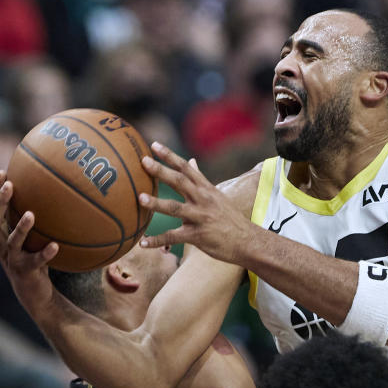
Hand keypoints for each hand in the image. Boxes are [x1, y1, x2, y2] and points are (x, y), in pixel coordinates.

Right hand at [0, 171, 59, 315]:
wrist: (34, 294)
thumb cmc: (34, 259)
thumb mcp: (32, 238)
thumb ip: (36, 220)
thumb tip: (55, 192)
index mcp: (2, 235)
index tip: (3, 172)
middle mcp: (2, 246)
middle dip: (1, 202)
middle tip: (10, 185)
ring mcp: (13, 260)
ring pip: (12, 242)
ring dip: (21, 228)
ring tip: (31, 215)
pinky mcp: (26, 272)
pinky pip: (36, 262)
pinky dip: (45, 253)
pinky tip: (55, 246)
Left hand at [137, 143, 255, 264]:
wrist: (248, 241)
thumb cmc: (230, 219)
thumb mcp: (217, 195)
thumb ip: (200, 179)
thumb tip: (191, 160)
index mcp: (206, 189)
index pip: (186, 168)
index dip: (170, 156)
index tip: (154, 145)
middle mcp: (203, 200)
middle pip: (179, 181)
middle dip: (161, 171)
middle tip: (143, 161)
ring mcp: (200, 217)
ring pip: (175, 208)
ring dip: (156, 203)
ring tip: (140, 198)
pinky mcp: (198, 236)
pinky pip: (174, 237)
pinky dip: (157, 240)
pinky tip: (142, 242)